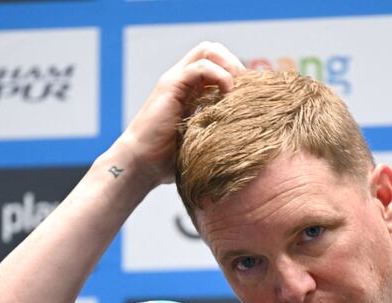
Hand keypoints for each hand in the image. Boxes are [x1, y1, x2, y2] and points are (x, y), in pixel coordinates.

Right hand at [115, 41, 244, 187]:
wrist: (141, 164)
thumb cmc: (169, 161)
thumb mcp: (203, 141)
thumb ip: (218, 132)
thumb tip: (247, 143)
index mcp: (191, 90)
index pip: (218, 62)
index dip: (237, 72)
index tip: (250, 94)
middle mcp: (183, 80)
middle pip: (214, 50)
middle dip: (235, 64)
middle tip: (245, 89)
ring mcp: (176, 80)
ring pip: (207, 51)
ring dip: (229, 66)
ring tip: (237, 90)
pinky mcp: (171, 86)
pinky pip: (199, 67)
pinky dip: (218, 75)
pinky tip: (227, 94)